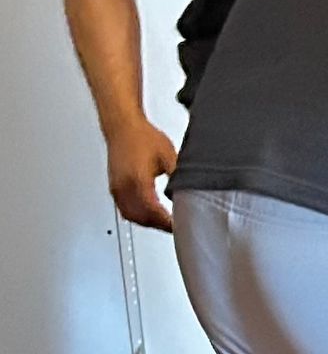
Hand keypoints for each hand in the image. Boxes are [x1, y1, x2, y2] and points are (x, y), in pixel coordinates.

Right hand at [104, 117, 177, 231]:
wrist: (123, 126)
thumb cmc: (142, 137)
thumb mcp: (169, 157)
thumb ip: (178, 178)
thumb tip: (188, 194)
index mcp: (138, 181)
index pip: (153, 212)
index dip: (167, 223)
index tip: (179, 226)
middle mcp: (124, 187)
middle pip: (141, 217)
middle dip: (159, 225)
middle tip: (175, 228)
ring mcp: (117, 188)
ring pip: (131, 216)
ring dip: (147, 223)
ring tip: (164, 223)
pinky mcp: (114, 187)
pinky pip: (124, 208)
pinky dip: (137, 216)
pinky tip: (149, 214)